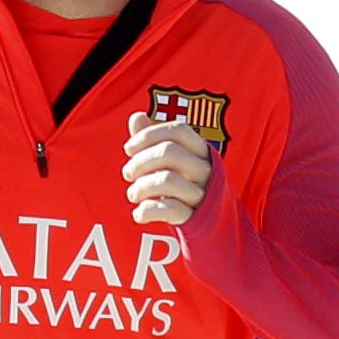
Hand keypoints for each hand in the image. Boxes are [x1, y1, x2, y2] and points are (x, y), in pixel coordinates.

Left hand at [124, 110, 210, 225]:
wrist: (211, 222)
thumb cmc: (184, 183)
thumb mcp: (170, 160)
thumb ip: (153, 139)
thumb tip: (136, 116)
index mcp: (201, 150)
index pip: (178, 130)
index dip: (149, 135)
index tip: (129, 148)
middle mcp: (205, 170)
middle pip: (169, 152)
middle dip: (140, 161)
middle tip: (127, 173)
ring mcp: (202, 194)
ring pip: (167, 180)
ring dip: (140, 187)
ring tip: (133, 194)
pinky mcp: (194, 217)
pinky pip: (169, 209)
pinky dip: (147, 211)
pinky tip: (139, 214)